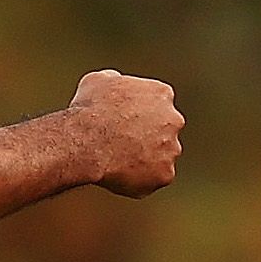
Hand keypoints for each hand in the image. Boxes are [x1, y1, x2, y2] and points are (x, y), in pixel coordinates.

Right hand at [71, 70, 182, 196]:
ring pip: (160, 158)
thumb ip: (114, 81)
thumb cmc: (89, 109)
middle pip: (164, 131)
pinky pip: (154, 180)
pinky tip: (119, 176)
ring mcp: (172, 149)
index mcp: (161, 93)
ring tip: (117, 162)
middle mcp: (173, 120)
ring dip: (144, 160)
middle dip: (147, 138)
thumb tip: (114, 82)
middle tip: (122, 145)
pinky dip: (140, 181)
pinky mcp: (165, 175)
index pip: (157, 104)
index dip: (138, 114)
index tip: (122, 122)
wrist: (87, 140)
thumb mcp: (97, 81)